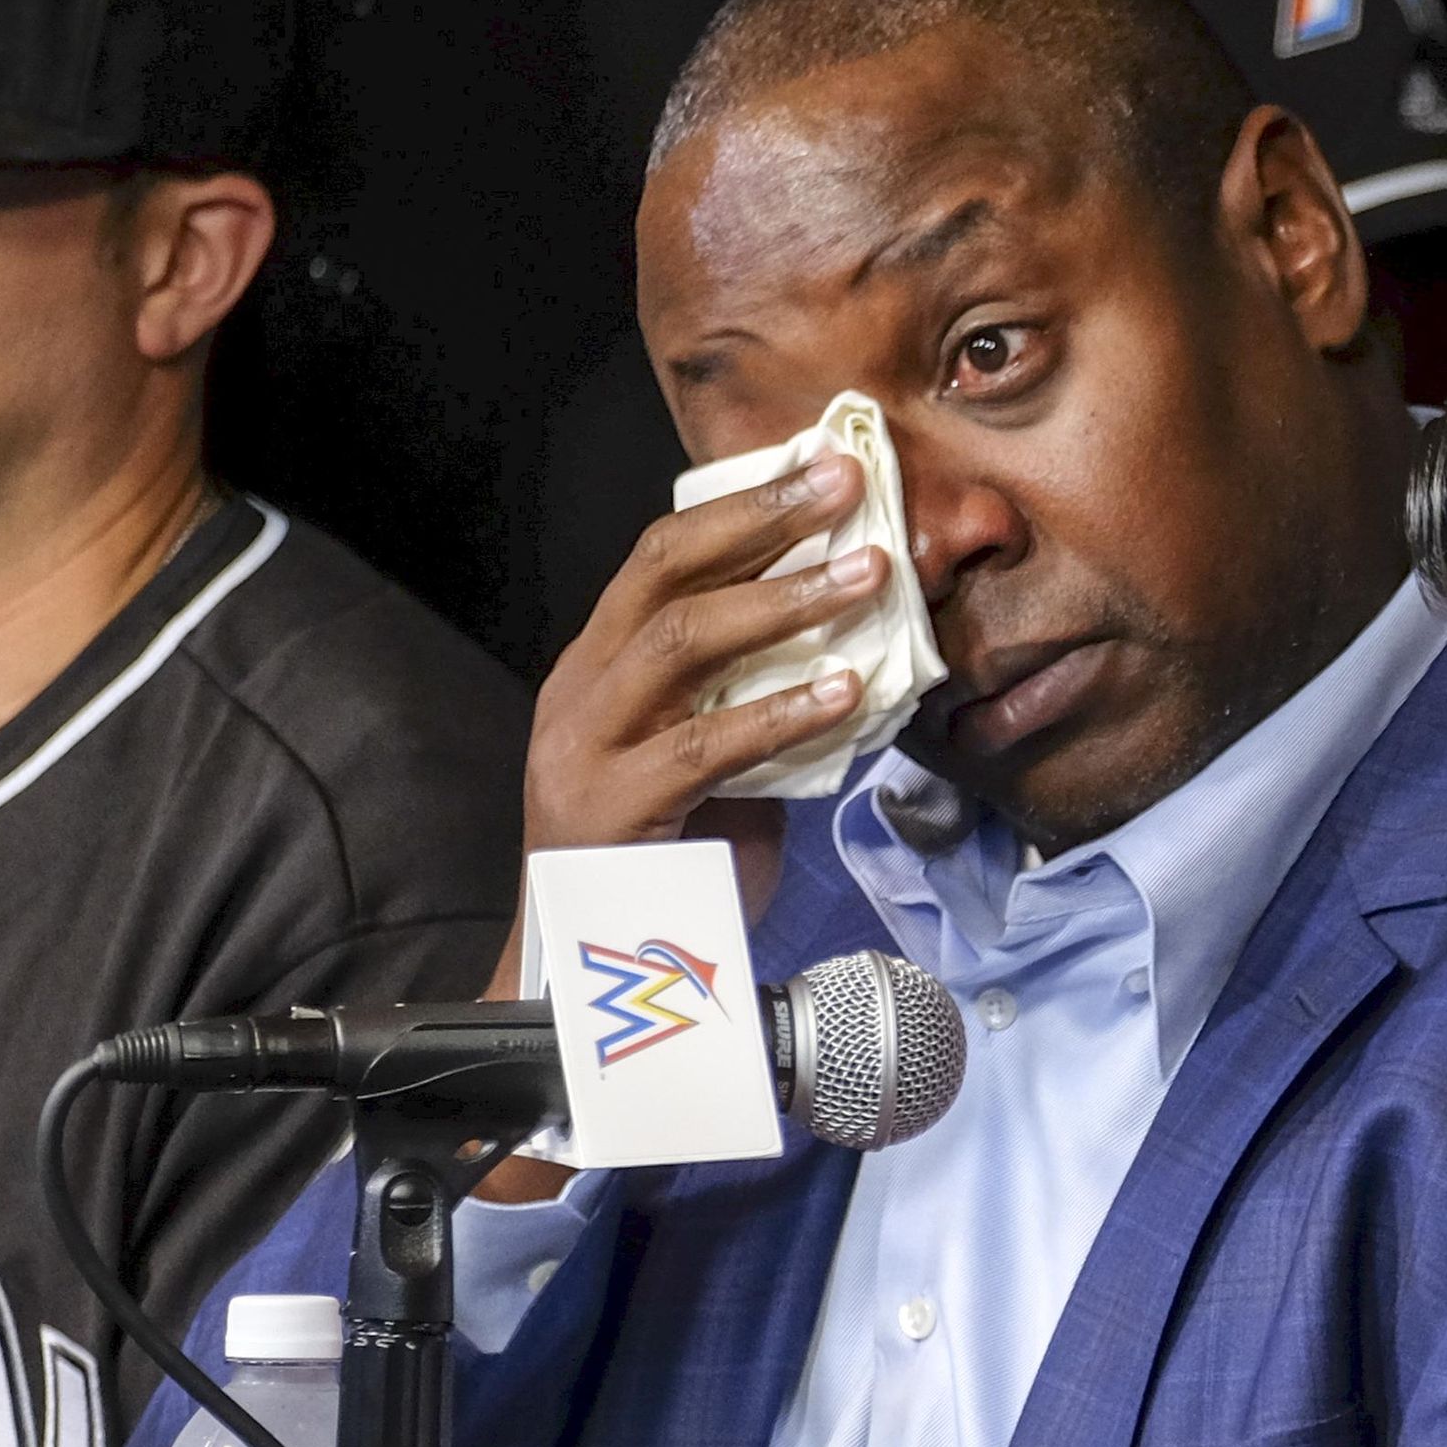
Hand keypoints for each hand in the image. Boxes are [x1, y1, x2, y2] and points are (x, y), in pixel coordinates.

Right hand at [482, 455, 886, 1000]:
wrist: (590, 978)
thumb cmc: (664, 866)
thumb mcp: (711, 764)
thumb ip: (754, 704)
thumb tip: (855, 652)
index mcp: (598, 669)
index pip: (662, 558)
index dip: (743, 507)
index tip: (823, 469)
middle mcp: (581, 693)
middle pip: (664, 572)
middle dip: (763, 522)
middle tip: (847, 489)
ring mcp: (586, 748)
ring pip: (681, 643)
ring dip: (783, 603)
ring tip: (865, 577)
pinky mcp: (610, 810)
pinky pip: (703, 746)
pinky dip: (781, 714)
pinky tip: (844, 694)